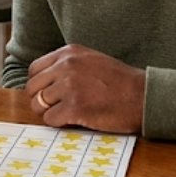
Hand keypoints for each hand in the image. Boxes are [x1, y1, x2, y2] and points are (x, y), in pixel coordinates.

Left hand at [24, 44, 145, 133]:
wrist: (143, 96)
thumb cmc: (120, 82)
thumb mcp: (91, 60)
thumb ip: (67, 66)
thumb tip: (43, 82)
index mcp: (69, 53)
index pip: (35, 70)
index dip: (40, 85)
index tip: (50, 94)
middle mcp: (66, 66)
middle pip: (32, 88)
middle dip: (41, 101)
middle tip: (57, 107)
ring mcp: (69, 86)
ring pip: (38, 105)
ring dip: (50, 113)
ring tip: (69, 114)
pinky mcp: (74, 107)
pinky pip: (50, 119)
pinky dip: (59, 124)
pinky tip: (74, 120)